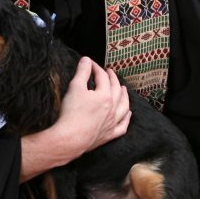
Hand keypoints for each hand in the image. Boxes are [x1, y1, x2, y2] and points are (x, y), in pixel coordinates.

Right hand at [19, 58, 130, 180]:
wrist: (71, 139)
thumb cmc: (72, 113)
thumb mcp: (75, 88)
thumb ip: (82, 72)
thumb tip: (86, 59)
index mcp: (105, 95)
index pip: (103, 77)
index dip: (96, 68)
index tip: (90, 64)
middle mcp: (112, 108)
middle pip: (116, 90)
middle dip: (113, 79)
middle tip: (110, 72)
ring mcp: (112, 122)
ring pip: (124, 107)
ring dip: (125, 96)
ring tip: (124, 89)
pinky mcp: (109, 134)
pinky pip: (122, 126)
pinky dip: (127, 119)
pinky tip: (128, 114)